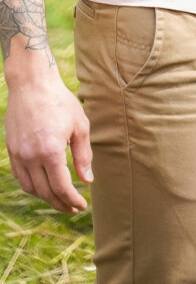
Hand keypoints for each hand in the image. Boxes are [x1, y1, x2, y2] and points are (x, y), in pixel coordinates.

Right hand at [5, 71, 91, 212]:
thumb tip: (87, 180)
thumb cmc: (60, 101)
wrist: (32, 84)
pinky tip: (44, 184)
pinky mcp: (12, 150)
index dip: (72, 200)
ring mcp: (19, 154)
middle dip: (60, 203)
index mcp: (51, 151)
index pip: (61, 187)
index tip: (82, 206)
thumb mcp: (80, 125)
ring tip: (60, 198)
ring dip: (46, 197)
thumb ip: (83, 155)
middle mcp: (31, 156)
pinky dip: (33, 186)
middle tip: (73, 207)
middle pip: (45, 192)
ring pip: (31, 188)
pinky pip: (21, 177)